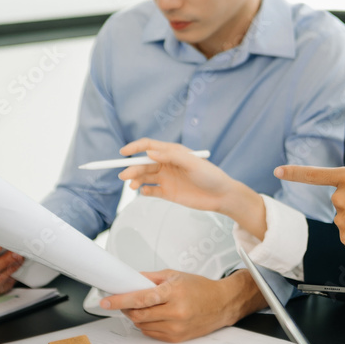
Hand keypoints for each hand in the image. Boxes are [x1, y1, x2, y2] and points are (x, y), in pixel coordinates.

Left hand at [99, 269, 267, 342]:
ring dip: (136, 317)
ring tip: (144, 307)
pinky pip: (151, 334)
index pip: (141, 298)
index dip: (120, 300)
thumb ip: (150, 278)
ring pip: (142, 325)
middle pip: (138, 315)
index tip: (106, 301)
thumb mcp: (175, 275)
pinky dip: (146, 325)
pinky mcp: (177, 338)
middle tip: (123, 302)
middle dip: (126, 309)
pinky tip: (154, 316)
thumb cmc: (200, 288)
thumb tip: (129, 279)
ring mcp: (176, 327)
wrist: (222, 304)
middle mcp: (176, 312)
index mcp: (174, 292)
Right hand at [118, 139, 265, 236]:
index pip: (149, 146)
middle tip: (124, 176)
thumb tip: (150, 153)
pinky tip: (143, 192)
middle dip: (132, 168)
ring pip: (145, 177)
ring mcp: (166, 179)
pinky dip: (144, 191)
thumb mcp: (192, 163)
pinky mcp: (168, 193)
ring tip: (132, 186)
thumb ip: (172, 157)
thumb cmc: (210, 175)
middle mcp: (167, 164)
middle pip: (144, 164)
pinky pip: (151, 191)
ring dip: (136, 180)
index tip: (123, 152)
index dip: (135, 148)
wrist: (221, 196)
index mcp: (172, 153)